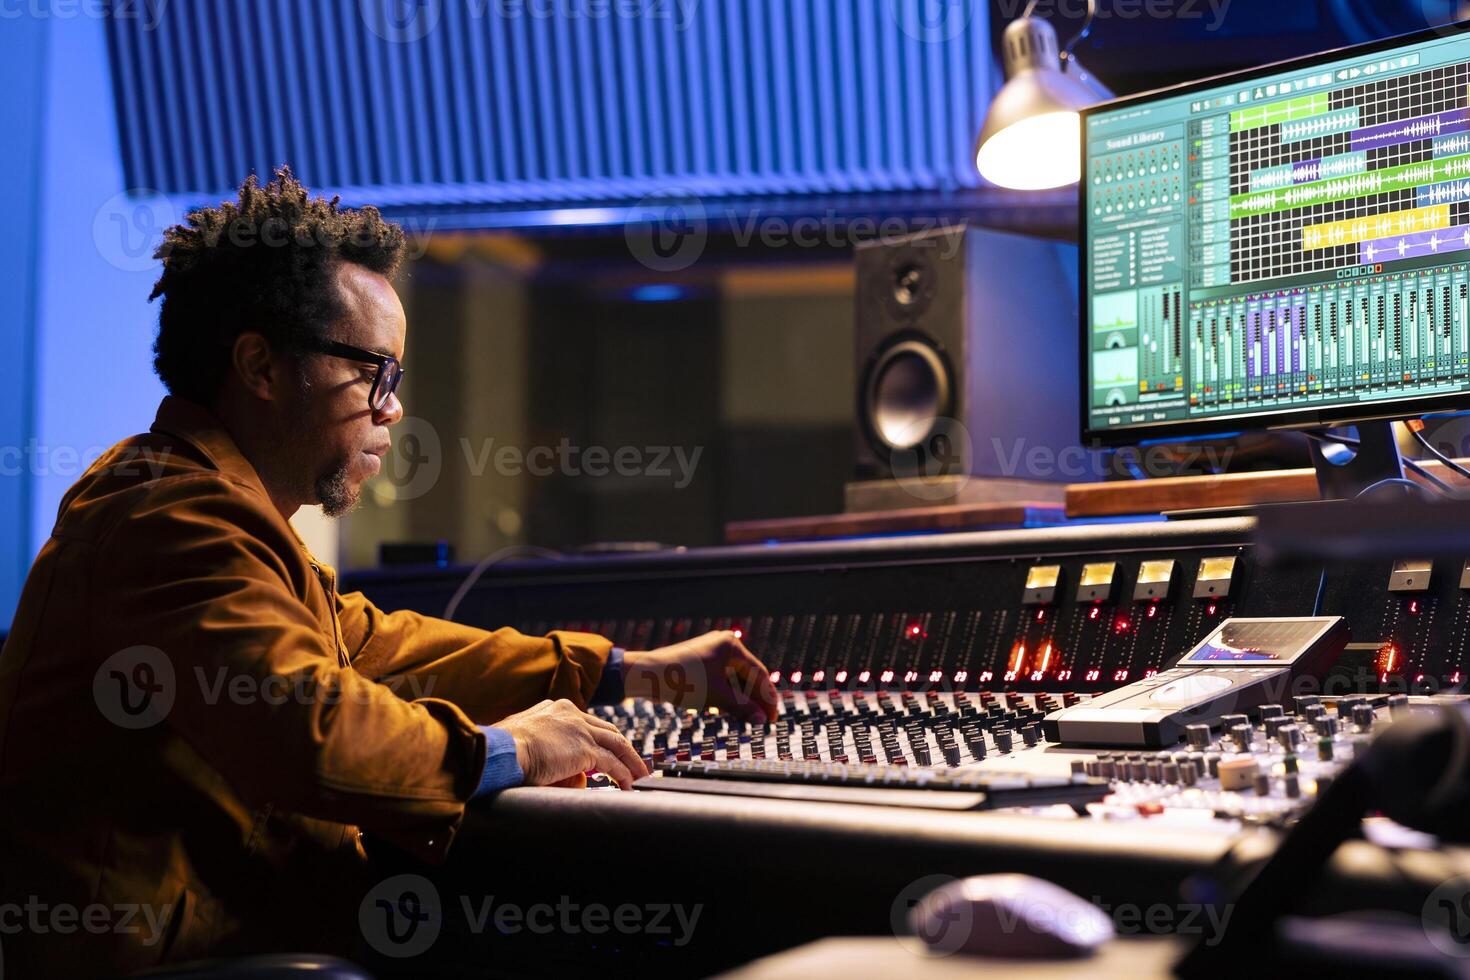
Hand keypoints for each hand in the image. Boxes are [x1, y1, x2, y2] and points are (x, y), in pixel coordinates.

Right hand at [493, 699, 649, 789]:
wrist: (502, 750)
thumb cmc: (502, 748)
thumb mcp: (522, 738)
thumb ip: (538, 744)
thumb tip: (548, 762)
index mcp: (556, 708)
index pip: (587, 722)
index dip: (599, 737)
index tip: (607, 750)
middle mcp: (571, 713)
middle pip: (607, 730)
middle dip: (622, 747)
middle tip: (632, 761)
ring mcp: (580, 730)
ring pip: (616, 744)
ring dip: (630, 761)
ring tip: (640, 775)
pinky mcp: (584, 749)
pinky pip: (612, 763)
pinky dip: (624, 774)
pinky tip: (628, 785)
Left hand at [622, 631, 778, 722]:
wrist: (647, 676)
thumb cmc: (682, 680)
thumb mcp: (717, 696)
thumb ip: (743, 707)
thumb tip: (764, 720)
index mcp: (732, 646)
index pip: (759, 673)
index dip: (768, 697)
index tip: (773, 717)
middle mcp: (724, 645)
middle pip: (748, 676)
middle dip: (755, 699)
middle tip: (764, 721)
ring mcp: (712, 654)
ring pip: (735, 680)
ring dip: (742, 699)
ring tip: (750, 719)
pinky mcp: (702, 664)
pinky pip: (722, 681)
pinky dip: (728, 696)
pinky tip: (733, 712)